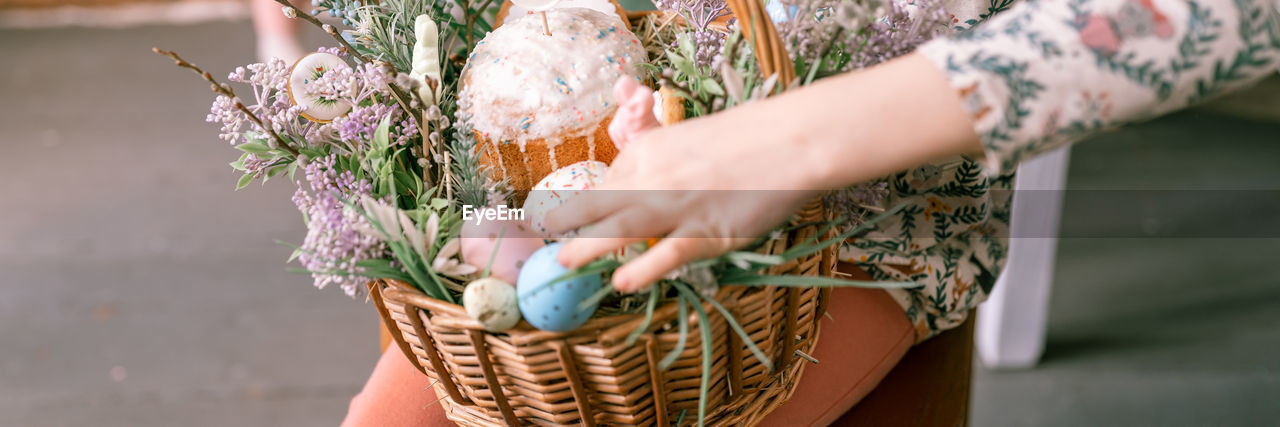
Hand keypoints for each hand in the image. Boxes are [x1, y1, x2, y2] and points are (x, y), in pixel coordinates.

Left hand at [545, 99, 824, 291]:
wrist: (794, 140)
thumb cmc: (751, 138)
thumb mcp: (692, 141)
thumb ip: (661, 166)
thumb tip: (634, 190)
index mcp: (651, 150)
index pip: (610, 183)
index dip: (591, 207)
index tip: (573, 221)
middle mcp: (657, 176)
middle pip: (599, 203)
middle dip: (565, 222)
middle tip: (539, 239)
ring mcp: (680, 206)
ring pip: (621, 229)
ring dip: (588, 247)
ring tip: (562, 263)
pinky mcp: (708, 232)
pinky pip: (668, 255)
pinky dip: (644, 269)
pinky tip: (623, 283)